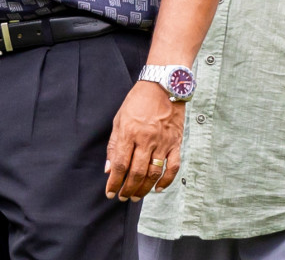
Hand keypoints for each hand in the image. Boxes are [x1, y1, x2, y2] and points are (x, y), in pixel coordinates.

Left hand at [104, 79, 183, 201]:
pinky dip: (166, 180)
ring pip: (153, 173)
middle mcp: (146, 139)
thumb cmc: (137, 101)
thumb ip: (114, 145)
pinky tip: (158, 188)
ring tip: (136, 196)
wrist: (163, 86)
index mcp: (129, 132)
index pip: (120, 164)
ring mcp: (163, 142)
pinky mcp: (176, 143)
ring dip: (144, 188)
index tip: (110, 192)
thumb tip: (109, 168)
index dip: (114, 181)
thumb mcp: (119, 119)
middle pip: (136, 172)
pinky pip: (173, 166)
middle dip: (128, 188)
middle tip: (123, 198)